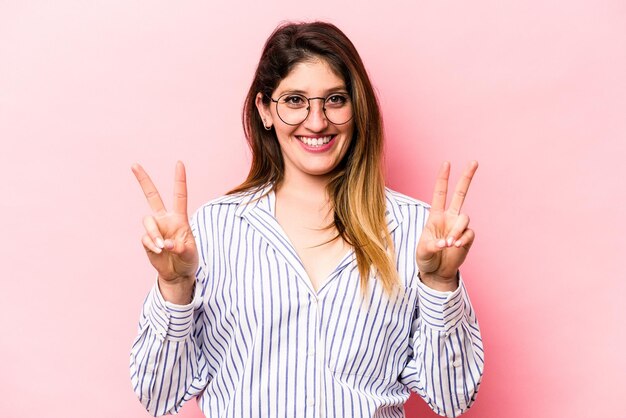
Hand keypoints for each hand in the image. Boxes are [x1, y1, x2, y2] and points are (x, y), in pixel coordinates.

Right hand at [132, 161, 197, 303]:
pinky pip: (145, 238)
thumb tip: (166, 244)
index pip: (179, 195)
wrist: (177, 274)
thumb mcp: (190, 254)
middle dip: (143, 180)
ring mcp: (155, 229)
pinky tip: (159, 251)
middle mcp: (165, 220)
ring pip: (148, 221)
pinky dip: (152, 244)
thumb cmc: (188, 260)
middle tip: (134, 164)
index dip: (179, 180)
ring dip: (154, 233)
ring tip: (162, 247)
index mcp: (180, 218)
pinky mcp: (147, 240)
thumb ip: (181, 248)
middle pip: (152, 196)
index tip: (179, 163)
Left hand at [416, 161, 477, 290]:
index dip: (443, 178)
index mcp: (435, 216)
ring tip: (449, 244)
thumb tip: (445, 242)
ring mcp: (459, 227)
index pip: (440, 193)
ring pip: (464, 218)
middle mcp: (449, 218)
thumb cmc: (426, 258)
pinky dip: (462, 239)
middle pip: (460, 194)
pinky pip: (469, 233)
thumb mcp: (422, 251)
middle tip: (474, 161)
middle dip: (467, 178)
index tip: (447, 163)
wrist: (436, 272)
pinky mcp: (467, 238)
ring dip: (457, 230)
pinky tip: (455, 247)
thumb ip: (432, 246)